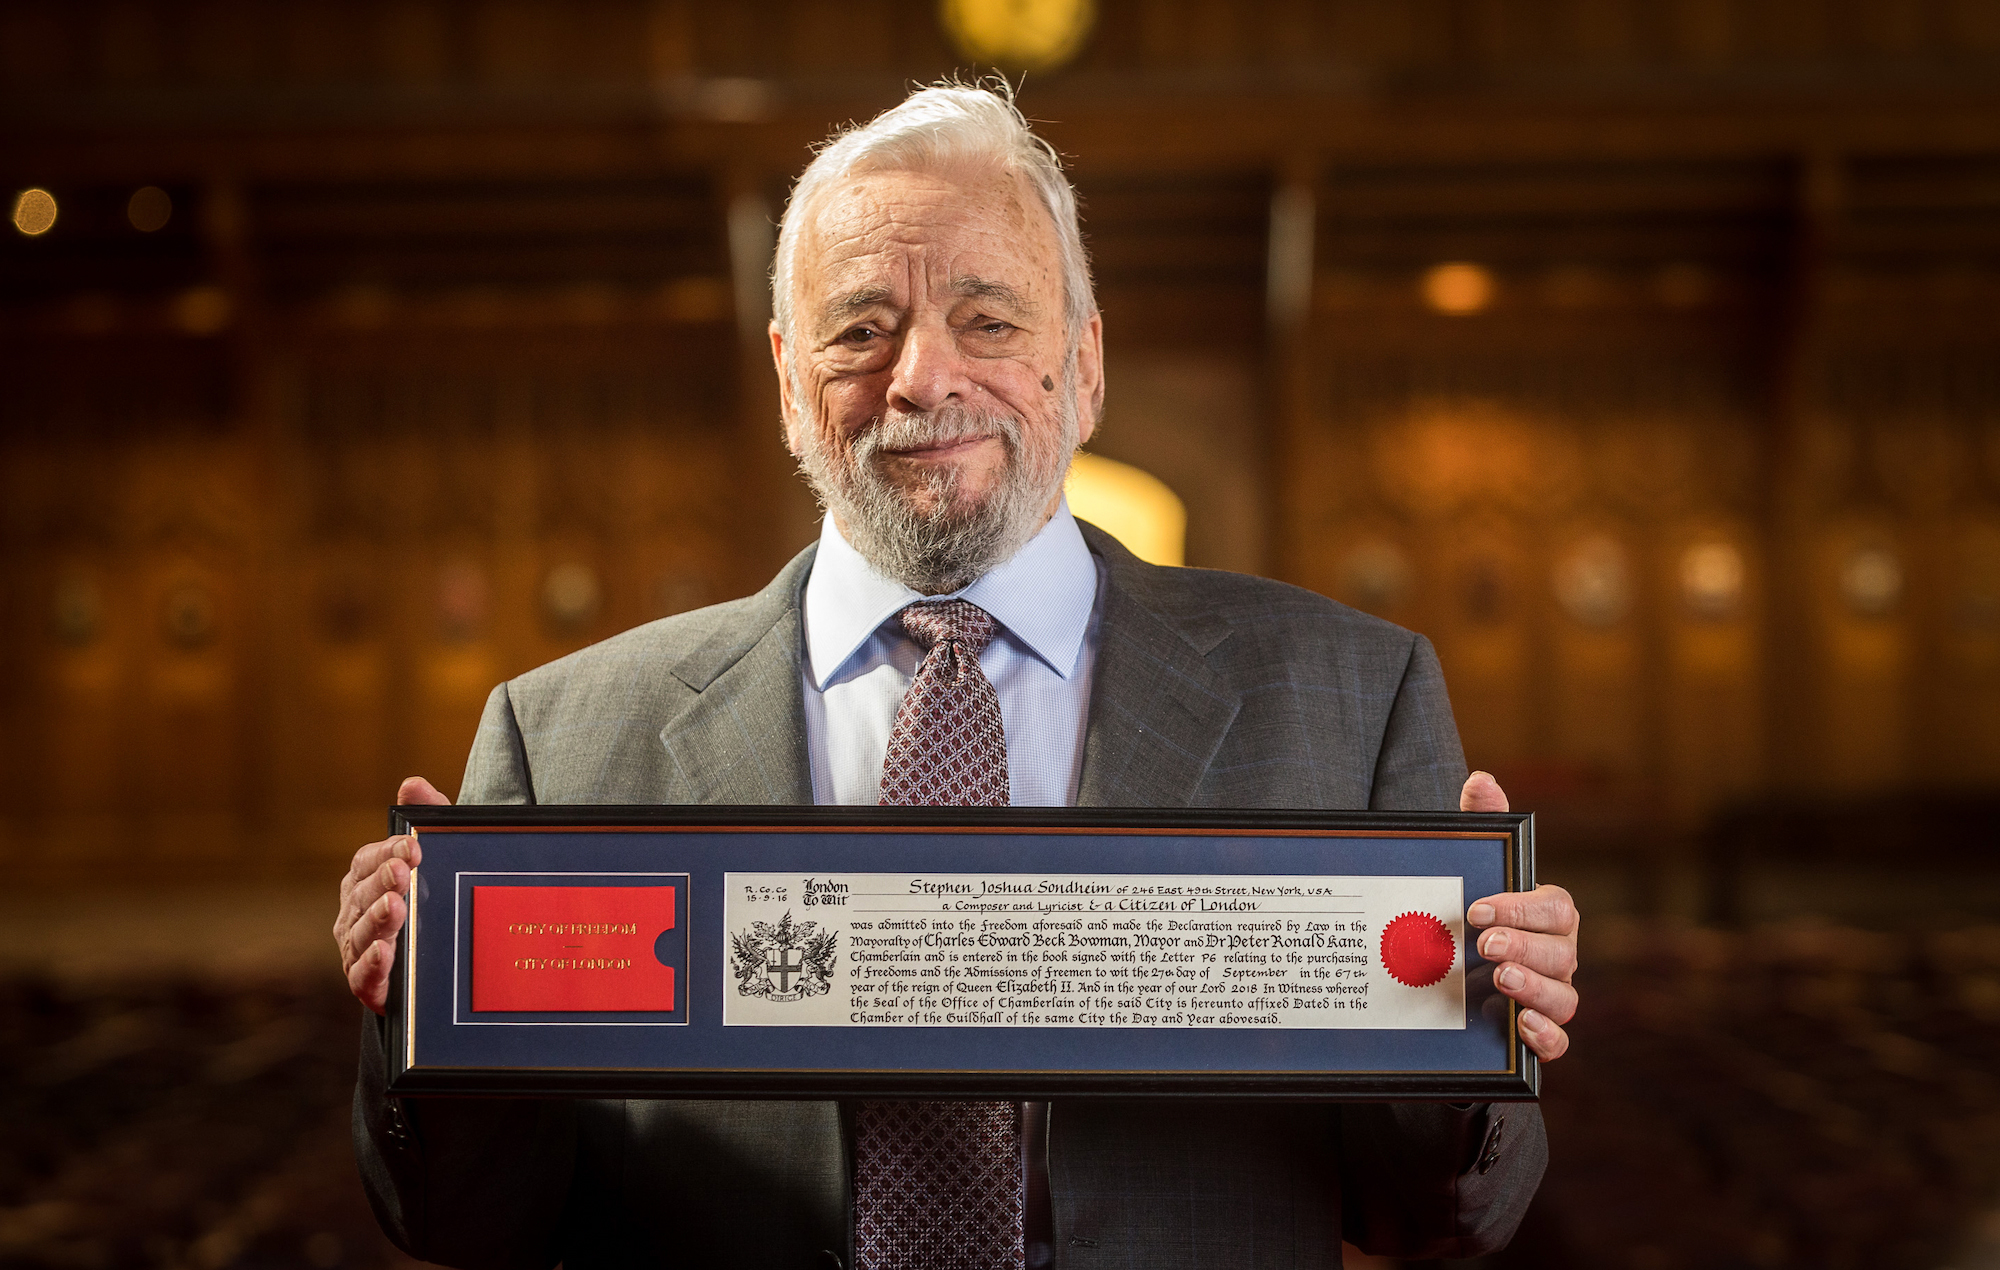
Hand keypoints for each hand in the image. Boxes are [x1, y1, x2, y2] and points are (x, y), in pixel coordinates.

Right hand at [336, 776, 450, 1014]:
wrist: (438, 964)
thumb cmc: (431, 900)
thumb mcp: (438, 856)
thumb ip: (427, 818)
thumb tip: (412, 784)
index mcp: (366, 878)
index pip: (368, 860)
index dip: (387, 852)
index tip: (413, 847)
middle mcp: (354, 911)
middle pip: (362, 894)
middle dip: (382, 882)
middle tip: (403, 873)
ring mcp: (357, 947)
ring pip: (361, 932)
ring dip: (377, 920)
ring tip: (396, 908)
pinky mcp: (367, 983)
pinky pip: (362, 974)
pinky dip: (372, 964)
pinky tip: (386, 953)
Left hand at [1461, 770, 1577, 1061]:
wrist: (1449, 973)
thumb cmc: (1471, 911)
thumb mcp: (1472, 868)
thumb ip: (1480, 823)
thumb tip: (1482, 779)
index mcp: (1548, 916)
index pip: (1556, 908)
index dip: (1523, 908)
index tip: (1479, 909)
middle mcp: (1558, 957)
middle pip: (1562, 953)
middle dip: (1526, 947)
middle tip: (1486, 945)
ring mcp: (1550, 995)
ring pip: (1565, 998)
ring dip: (1535, 988)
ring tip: (1499, 978)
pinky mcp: (1536, 1033)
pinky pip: (1559, 1041)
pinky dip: (1548, 1037)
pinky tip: (1522, 1027)